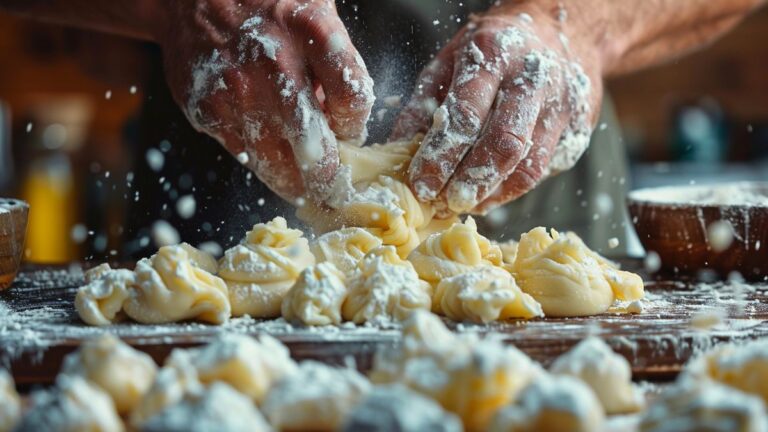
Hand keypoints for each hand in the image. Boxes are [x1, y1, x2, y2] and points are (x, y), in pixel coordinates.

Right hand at [156, 0, 373, 202]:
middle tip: (334, 191)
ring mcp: (237, 91)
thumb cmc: (265, 7)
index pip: (352, 99)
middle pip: (315, 145)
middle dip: (328, 179)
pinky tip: (268, 150)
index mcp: (311, 31)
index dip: (356, 126)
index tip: (350, 133)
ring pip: (277, 164)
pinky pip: (245, 155)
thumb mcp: (314, 15)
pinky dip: (262, 161)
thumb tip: (342, 123)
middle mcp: (274, 64)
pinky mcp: (208, 110)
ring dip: (295, 181)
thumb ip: (334, 65)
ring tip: (304, 185)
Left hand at [392, 2, 602, 215]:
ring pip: (530, 164)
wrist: (562, 30)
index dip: (442, 155)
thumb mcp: (450, 59)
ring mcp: (563, 104)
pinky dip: (514, 186)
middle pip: (505, 143)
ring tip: (468, 204)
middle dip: (473, 181)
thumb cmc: (494, 48)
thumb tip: (397, 151)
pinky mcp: (578, 127)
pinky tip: (492, 192)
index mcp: (494, 55)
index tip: (422, 184)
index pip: (466, 114)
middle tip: (448, 203)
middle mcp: (534, 79)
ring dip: (495, 193)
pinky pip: (544, 166)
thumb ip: (424, 104)